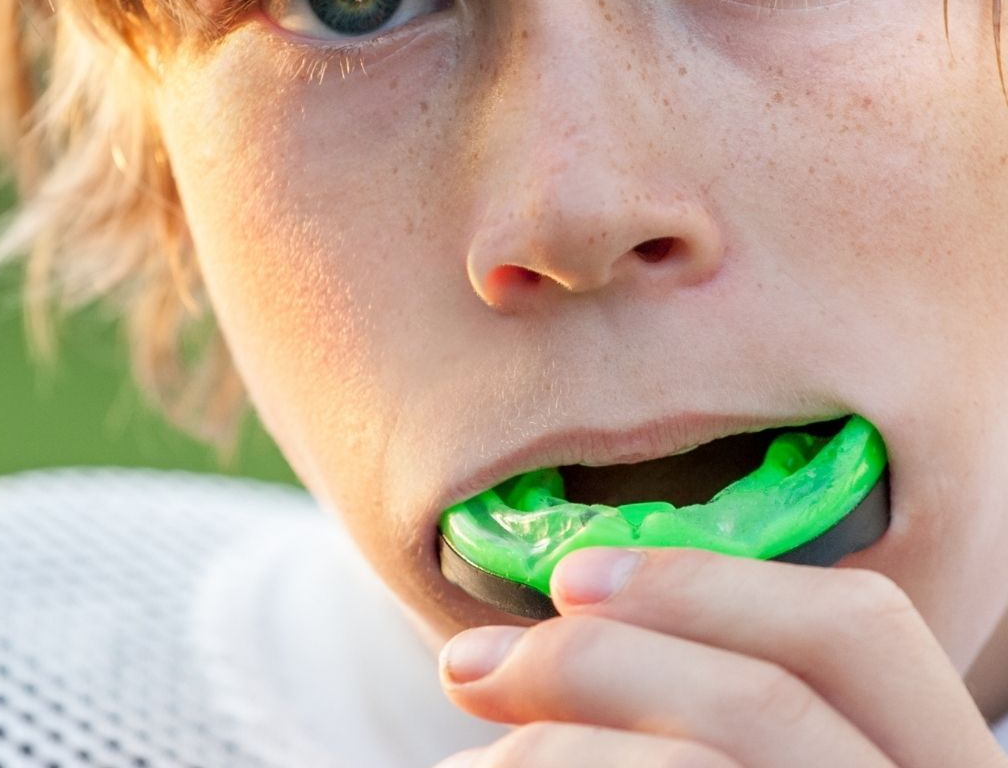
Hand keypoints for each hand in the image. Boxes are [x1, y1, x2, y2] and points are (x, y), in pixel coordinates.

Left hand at [433, 547, 1005, 766]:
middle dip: (597, 660)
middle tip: (466, 665)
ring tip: (470, 764)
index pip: (860, 634)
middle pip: (769, 698)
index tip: (571, 578)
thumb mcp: (752, 761)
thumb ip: (703, 715)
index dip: (711, 584)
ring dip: (556, 748)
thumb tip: (560, 626)